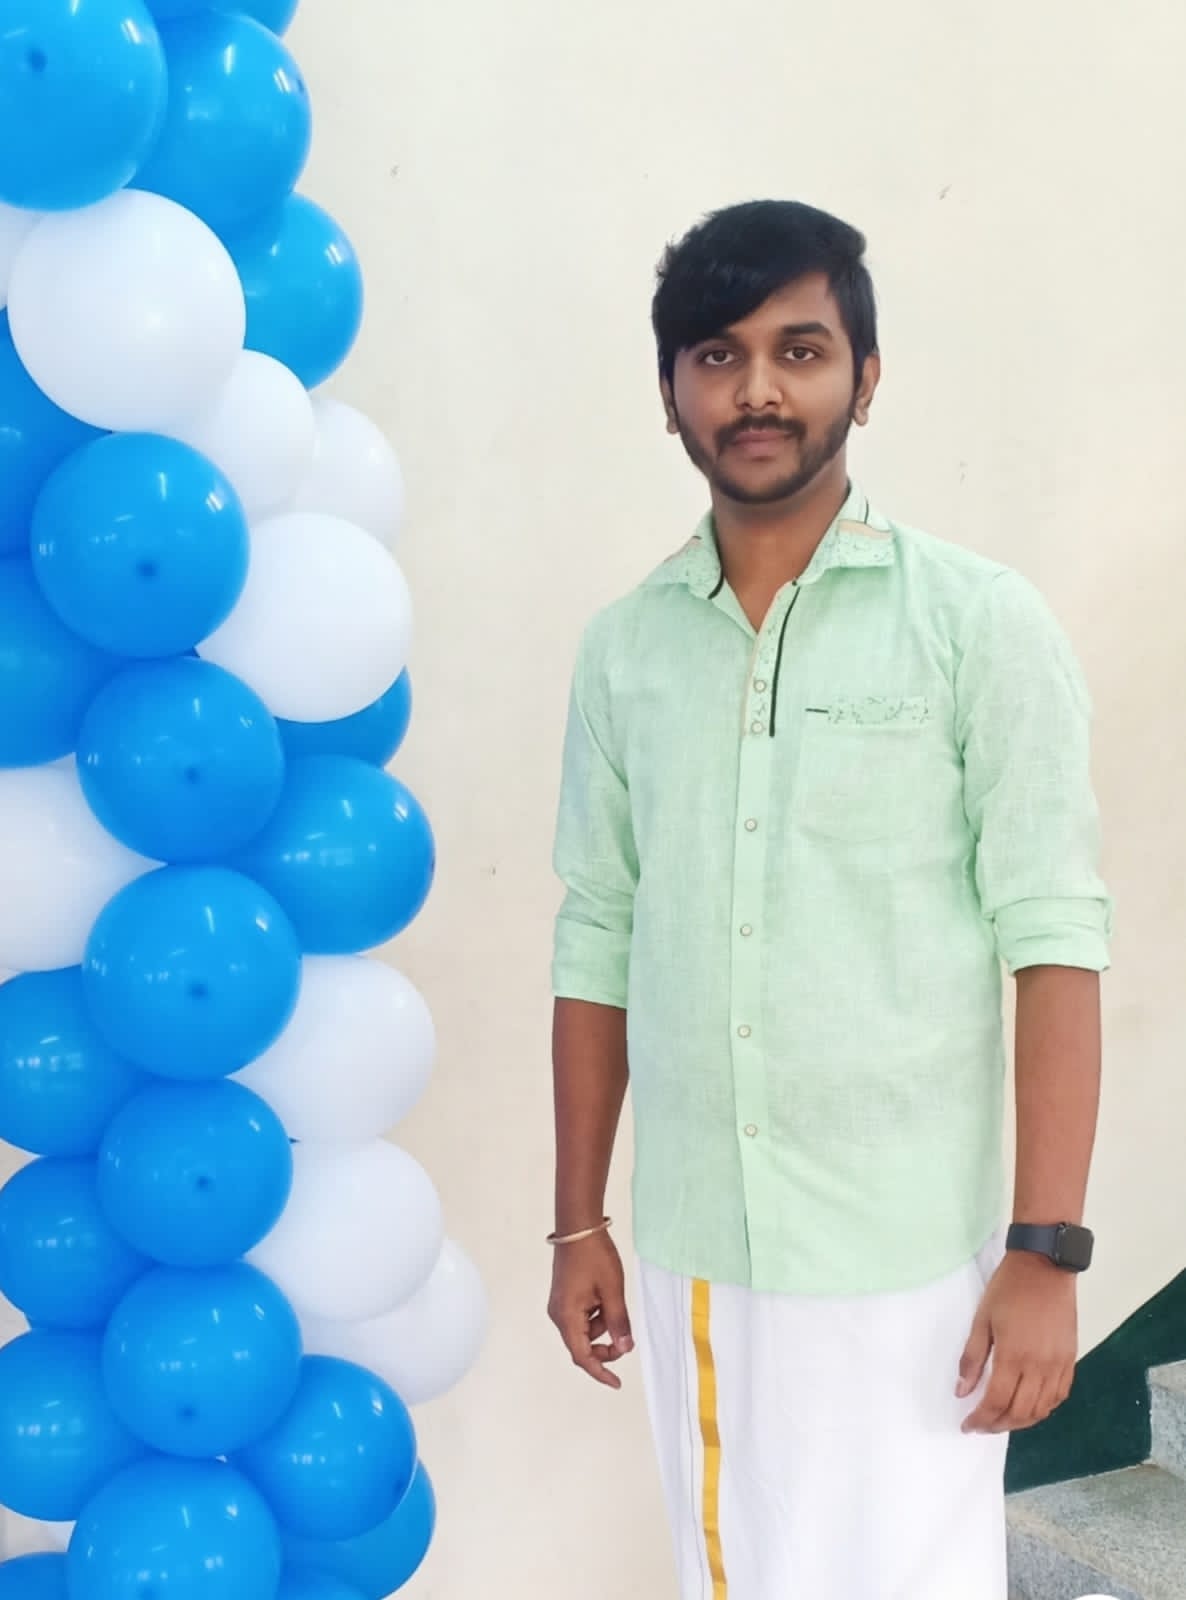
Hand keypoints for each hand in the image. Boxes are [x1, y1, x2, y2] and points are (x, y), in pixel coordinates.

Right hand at [548, 1230, 633, 1389]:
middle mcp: (559, 1315)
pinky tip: (606, 1297)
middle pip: (582, 1345)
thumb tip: (625, 1349)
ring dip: (603, 1326)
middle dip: (605, 1347)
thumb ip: (618, 1322)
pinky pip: (582, 1316)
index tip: (617, 1383)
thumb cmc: (595, 1256)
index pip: (582, 1356)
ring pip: (584, 1330)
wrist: (578, 1226)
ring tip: (615, 1302)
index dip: (600, 1372)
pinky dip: (597, 1315)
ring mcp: (560, 1305)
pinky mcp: (564, 1296)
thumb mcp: (613, 1290)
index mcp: (567, 1316)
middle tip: (626, 1338)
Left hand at [958, 1251, 1077, 1433]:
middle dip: (998, 1425)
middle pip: (1020, 1412)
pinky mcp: (1071, 1359)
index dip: (981, 1419)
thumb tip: (962, 1392)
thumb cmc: (1008, 1288)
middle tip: (982, 1426)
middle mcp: (1040, 1366)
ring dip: (1021, 1422)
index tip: (968, 1426)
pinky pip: (1059, 1396)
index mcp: (1014, 1356)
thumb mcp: (982, 1319)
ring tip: (1002, 1420)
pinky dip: (1044, 1409)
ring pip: (1042, 1410)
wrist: (1045, 1267)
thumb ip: (972, 1358)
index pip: (997, 1401)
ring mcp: (1059, 1365)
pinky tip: (1030, 1407)